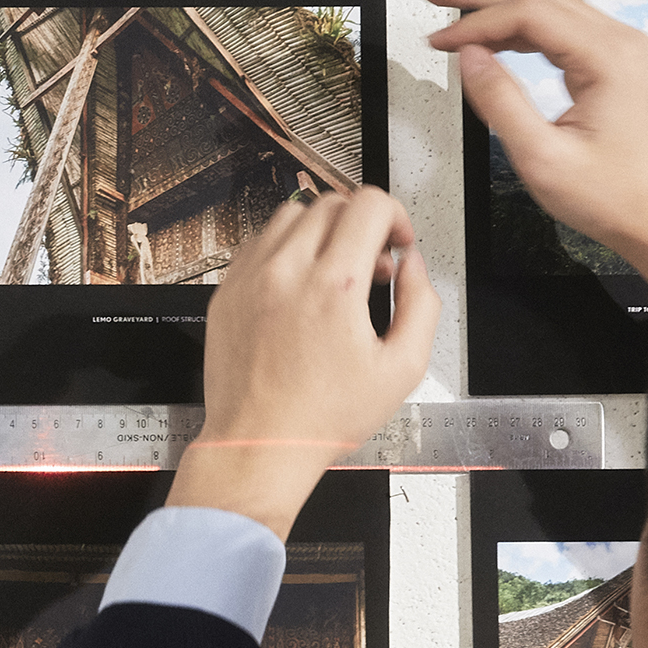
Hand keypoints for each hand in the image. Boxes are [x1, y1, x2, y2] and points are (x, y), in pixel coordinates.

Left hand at [172, 187, 436, 538]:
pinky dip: (285, 250)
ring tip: (334, 274)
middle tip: (371, 266)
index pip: (369, 204)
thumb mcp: (401, 370)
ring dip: (322, 232)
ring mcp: (250, 278)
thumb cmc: (321, 417)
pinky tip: (299, 285)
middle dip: (362, 224)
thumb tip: (413, 267)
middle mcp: (286, 272)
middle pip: (332, 202)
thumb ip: (421, 305)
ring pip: (291, 214)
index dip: (395, 216)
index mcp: (333, 286)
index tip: (397, 242)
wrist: (258, 445)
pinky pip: (258, 243)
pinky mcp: (226, 291)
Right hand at [419, 0, 647, 302]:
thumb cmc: (614, 196)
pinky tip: (492, 34)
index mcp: (608, 59)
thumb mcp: (542, 158)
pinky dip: (521, 24)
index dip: (477, 21)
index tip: (440, 40)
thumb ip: (501, 103)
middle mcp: (620, 44)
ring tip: (452, 5)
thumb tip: (470, 59)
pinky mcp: (614, 63)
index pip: (530, 13)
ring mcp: (620, 50)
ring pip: (550, 3)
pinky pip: (562, 26)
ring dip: (499, 1)